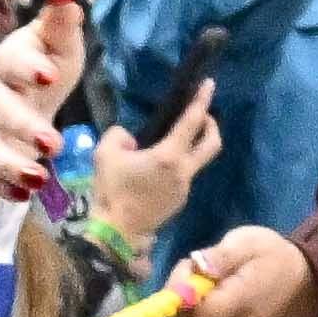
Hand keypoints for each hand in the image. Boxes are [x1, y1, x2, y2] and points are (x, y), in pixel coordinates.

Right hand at [0, 0, 84, 205]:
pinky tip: (22, 197)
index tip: (50, 76)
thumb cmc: (40, 66)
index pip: (11, 61)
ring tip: (39, 178)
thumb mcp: (55, 46)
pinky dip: (0, 188)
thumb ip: (60, 27)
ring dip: (11, 164)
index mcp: (7, 61)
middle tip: (52, 143)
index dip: (28, 68)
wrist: (8, 93)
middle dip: (21, 125)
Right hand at [75, 74, 227, 260]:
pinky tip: (157, 166)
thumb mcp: (105, 154)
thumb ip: (119, 135)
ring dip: (192, 146)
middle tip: (200, 115)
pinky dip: (178, 164)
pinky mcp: (179, 201)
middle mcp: (184, 171)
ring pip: (198, 161)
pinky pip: (184, 175)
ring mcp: (184, 188)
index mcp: (169, 156)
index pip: (192, 122)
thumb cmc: (111, 191)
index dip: (201, 100)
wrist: (115, 233)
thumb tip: (132, 139)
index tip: (209, 84)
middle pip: (212, 143)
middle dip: (210, 125)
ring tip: (170, 140)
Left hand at [163, 230, 317, 316]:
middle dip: (179, 295)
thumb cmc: (270, 257)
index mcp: (242, 301)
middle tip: (193, 267)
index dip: (182, 291)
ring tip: (199, 279)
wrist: (295, 283)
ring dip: (182, 303)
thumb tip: (199, 265)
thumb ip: (224, 254)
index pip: (202, 311)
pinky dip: (189, 313)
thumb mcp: (250, 242)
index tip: (190, 264)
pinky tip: (201, 295)